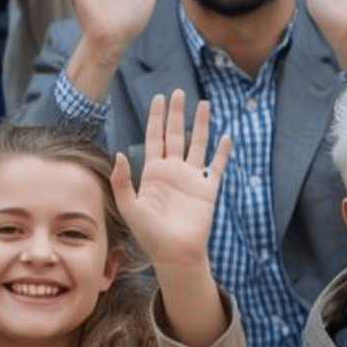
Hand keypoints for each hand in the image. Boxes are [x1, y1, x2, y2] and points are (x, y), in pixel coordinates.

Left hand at [112, 90, 232, 271]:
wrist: (175, 254)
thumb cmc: (149, 234)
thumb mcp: (129, 207)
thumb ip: (122, 181)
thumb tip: (119, 153)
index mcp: (153, 173)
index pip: (154, 138)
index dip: (156, 119)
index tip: (159, 98)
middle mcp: (173, 172)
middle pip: (175, 135)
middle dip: (176, 114)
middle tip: (178, 92)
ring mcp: (192, 179)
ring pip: (198, 144)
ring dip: (201, 125)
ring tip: (204, 104)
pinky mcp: (208, 189)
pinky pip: (217, 167)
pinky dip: (223, 153)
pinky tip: (227, 137)